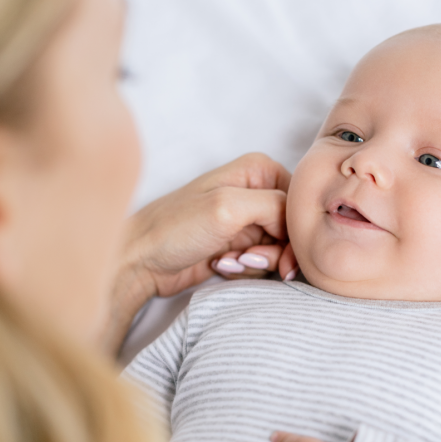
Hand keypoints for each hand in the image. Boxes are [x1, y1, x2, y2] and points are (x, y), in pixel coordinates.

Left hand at [104, 153, 291, 353]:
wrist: (140, 261)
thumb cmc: (174, 228)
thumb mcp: (227, 207)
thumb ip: (274, 206)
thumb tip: (298, 222)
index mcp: (258, 171)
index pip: (299, 203)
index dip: (293, 232)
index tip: (278, 252)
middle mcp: (255, 192)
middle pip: (292, 229)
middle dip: (274, 251)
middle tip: (247, 258)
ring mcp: (247, 220)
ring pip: (280, 250)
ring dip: (257, 263)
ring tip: (226, 262)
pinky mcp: (239, 246)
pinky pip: (262, 263)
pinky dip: (245, 270)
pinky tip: (220, 266)